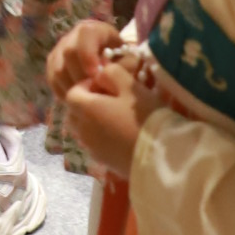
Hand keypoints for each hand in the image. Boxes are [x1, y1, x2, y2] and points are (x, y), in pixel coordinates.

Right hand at [46, 18, 124, 101]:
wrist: (114, 65)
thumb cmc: (123, 62)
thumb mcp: (130, 61)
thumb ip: (122, 66)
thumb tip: (104, 74)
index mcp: (94, 30)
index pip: (84, 35)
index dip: (87, 55)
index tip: (95, 75)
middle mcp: (73, 36)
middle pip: (68, 53)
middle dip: (80, 76)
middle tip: (93, 94)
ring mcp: (60, 49)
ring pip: (57, 68)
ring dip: (71, 87)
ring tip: (86, 100)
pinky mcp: (53, 63)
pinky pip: (52, 78)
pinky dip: (63, 91)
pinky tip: (75, 100)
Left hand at [63, 59, 148, 178]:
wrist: (161, 159)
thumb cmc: (146, 118)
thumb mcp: (132, 87)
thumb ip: (112, 73)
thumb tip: (100, 75)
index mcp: (86, 109)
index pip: (72, 92)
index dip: (86, 85)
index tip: (104, 85)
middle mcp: (82, 129)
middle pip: (74, 111)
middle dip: (86, 103)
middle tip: (110, 100)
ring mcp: (91, 147)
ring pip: (82, 128)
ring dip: (92, 120)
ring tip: (116, 117)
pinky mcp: (102, 161)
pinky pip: (92, 143)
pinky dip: (100, 136)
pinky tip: (121, 135)